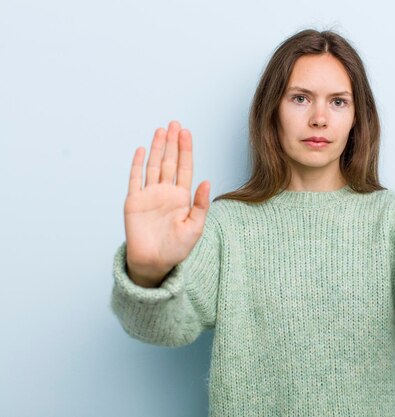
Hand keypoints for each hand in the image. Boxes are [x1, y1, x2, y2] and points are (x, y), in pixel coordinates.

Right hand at [124, 121, 210, 286]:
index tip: (187, 133)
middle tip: (175, 124)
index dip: (185, 150)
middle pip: (169, 161)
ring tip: (161, 130)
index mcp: (182, 197)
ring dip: (156, 148)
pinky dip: (137, 164)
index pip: (185, 168)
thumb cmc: (177, 248)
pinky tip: (141, 149)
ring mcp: (149, 195)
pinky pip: (135, 179)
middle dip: (172, 143)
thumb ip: (201, 204)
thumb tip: (207, 181)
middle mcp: (165, 192)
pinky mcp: (134, 201)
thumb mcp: (195, 227)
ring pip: (153, 165)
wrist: (154, 263)